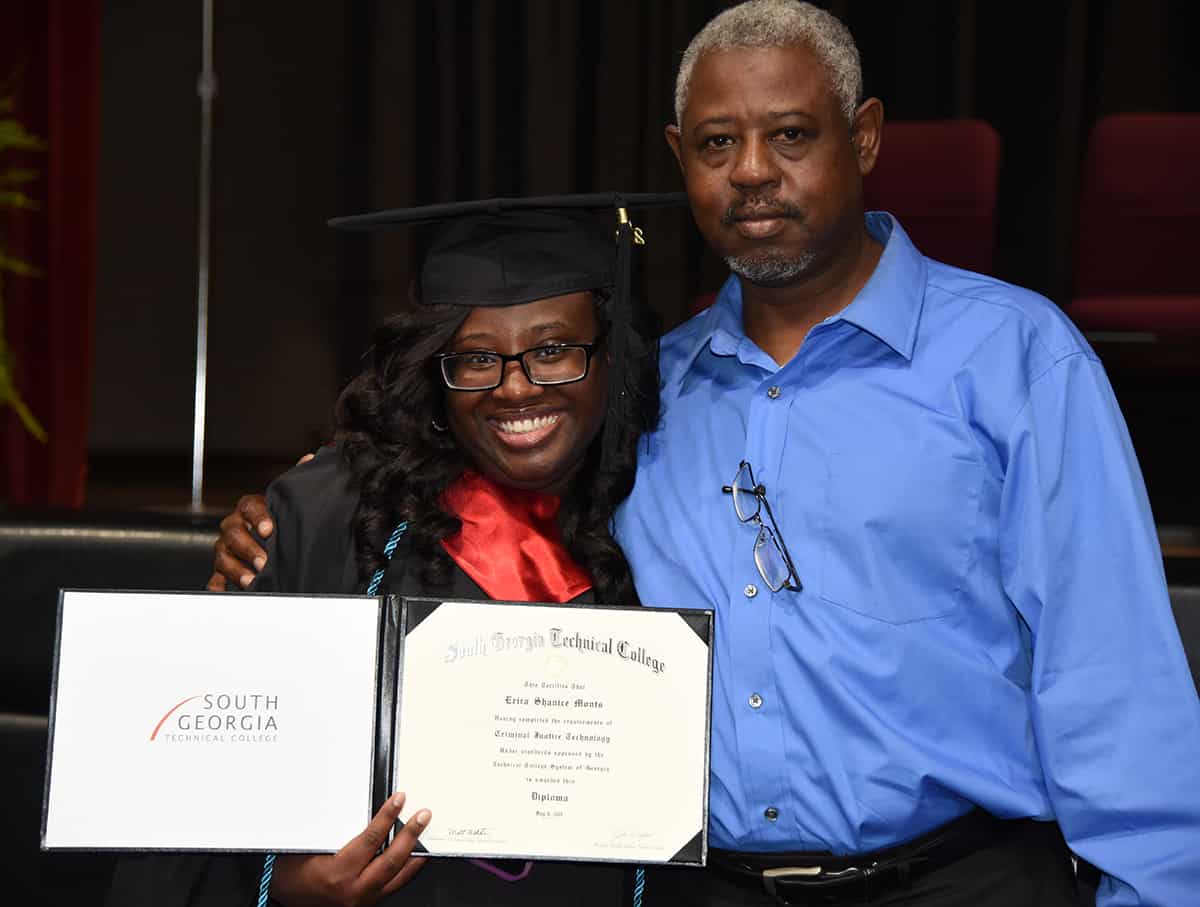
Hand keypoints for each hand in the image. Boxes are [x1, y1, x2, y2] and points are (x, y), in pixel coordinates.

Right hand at [205, 454, 315, 590]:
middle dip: (247, 548)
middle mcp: (234, 527)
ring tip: (251, 581)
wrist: (268, 538)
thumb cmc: (276, 519)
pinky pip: (215, 578)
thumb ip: (296, 481)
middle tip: (264, 561)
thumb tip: (310, 458)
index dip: (258, 517)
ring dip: (235, 569)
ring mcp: (226, 549)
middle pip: (232, 534)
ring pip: (223, 556)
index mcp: (249, 509)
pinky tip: (224, 591)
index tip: (270, 529)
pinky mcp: (222, 570)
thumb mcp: (286, 501)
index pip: (250, 507)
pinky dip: (219, 586)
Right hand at [270, 792, 429, 906]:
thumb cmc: (292, 870)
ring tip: (424, 835)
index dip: (387, 817)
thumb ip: (338, 828)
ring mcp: (361, 900)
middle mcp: (353, 890)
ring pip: (397, 877)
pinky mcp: (365, 904)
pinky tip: (412, 859)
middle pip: (391, 860)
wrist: (283, 894)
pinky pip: (392, 887)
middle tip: (422, 816)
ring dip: (414, 855)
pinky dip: (405, 871)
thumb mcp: (311, 844)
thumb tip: (363, 805)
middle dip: (410, 835)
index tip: (399, 800)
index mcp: (338, 873)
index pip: (371, 840)